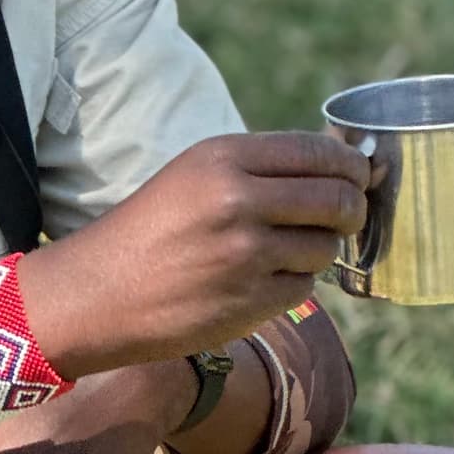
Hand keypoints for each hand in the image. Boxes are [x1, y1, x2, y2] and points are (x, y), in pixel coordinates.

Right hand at [18, 131, 371, 377]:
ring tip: (283, 252)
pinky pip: (304, 287)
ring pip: (326, 247)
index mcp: (223, 159)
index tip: (358, 177)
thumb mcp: (194, 177)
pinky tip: (259, 281)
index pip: (319, 152)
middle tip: (344, 217)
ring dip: (318, 251)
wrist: (95, 295)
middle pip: (337, 199)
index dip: (350, 166)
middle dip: (351, 209)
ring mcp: (245, 254)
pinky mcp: (249, 301)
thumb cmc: (147, 232)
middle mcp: (238, 201)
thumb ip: (260, 169)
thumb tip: (344, 170)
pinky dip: (293, 284)